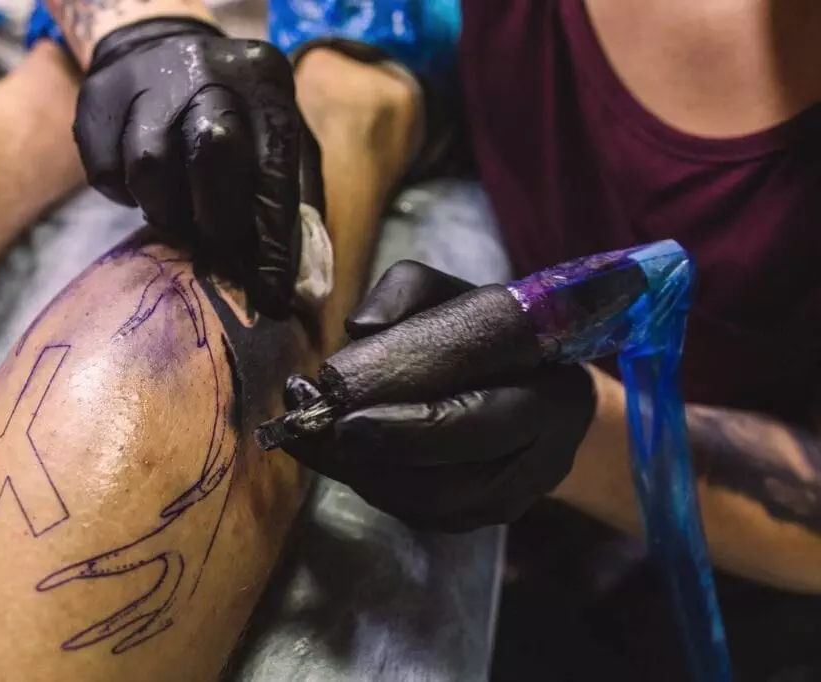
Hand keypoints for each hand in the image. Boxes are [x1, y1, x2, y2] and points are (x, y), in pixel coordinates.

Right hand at [74, 18, 321, 316]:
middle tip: (219, 251)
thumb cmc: (234, 115)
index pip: (274, 171)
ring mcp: (145, 79)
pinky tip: (145, 189)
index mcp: (265, 80)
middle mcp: (208, 69)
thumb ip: (291, 202)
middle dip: (218, 220)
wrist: (158, 47)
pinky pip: (107, 169)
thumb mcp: (276, 137)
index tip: (271, 293)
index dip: (272, 241)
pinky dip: (126, 195)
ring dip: (167, 211)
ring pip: (149, 166)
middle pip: (212, 152)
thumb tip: (299, 287)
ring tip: (180, 217)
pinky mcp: (96, 97)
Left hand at [281, 261, 595, 531]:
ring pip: (434, 498)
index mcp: (554, 385)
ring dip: (362, 471)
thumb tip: (359, 328)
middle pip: (455, 465)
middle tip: (315, 426)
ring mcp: (521, 492)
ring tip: (308, 436)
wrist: (528, 384)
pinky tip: (334, 454)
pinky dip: (371, 485)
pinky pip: (423, 514)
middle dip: (376, 446)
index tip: (341, 400)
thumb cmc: (479, 329)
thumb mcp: (445, 292)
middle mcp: (549, 448)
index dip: (409, 413)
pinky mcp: (488, 516)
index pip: (480, 407)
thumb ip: (403, 294)